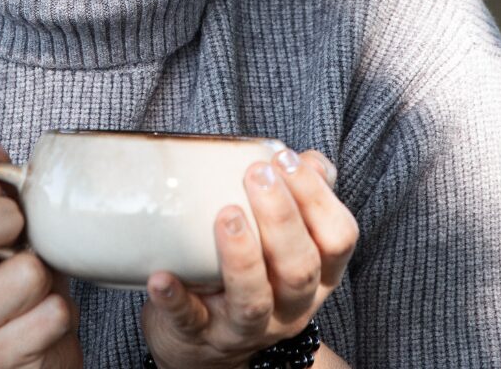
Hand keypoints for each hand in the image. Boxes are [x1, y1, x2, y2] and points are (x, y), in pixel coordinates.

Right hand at [0, 131, 82, 368]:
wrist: (27, 344)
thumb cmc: (14, 261)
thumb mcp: (0, 209)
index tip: (0, 203)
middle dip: (8, 222)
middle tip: (21, 236)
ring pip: (26, 275)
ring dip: (46, 271)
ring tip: (38, 279)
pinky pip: (52, 316)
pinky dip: (63, 310)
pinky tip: (48, 311)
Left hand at [141, 148, 357, 368]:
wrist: (206, 341)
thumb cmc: (253, 270)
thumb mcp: (282, 238)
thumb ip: (298, 196)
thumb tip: (311, 158)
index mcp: (317, 274)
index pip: (338, 238)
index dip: (318, 197)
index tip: (285, 159)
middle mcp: (290, 306)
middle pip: (299, 268)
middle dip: (281, 218)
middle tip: (257, 175)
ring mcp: (246, 328)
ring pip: (253, 300)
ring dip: (242, 257)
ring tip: (226, 215)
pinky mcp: (199, 336)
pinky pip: (189, 321)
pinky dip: (176, 300)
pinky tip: (161, 278)